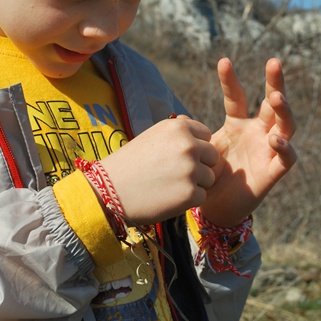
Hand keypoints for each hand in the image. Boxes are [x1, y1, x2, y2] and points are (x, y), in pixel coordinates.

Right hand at [99, 118, 218, 225]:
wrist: (108, 190)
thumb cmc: (130, 164)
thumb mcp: (152, 136)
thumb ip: (176, 130)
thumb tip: (190, 120)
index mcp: (178, 127)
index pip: (206, 135)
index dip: (195, 147)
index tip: (176, 156)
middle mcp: (188, 145)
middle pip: (212, 156)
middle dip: (200, 165)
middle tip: (174, 174)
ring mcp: (190, 169)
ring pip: (209, 178)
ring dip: (194, 184)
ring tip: (168, 185)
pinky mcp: (190, 193)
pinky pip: (201, 196)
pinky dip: (187, 200)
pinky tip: (167, 197)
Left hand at [200, 57, 296, 226]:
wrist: (214, 208)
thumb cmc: (208, 176)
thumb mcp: (200, 150)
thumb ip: (193, 135)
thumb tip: (178, 118)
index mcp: (238, 123)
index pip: (237, 96)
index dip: (231, 80)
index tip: (223, 61)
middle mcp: (257, 132)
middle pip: (272, 103)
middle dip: (275, 82)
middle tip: (274, 62)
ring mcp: (268, 150)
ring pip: (285, 125)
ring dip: (284, 110)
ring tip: (277, 97)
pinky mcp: (273, 171)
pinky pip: (286, 158)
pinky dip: (284, 148)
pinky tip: (275, 139)